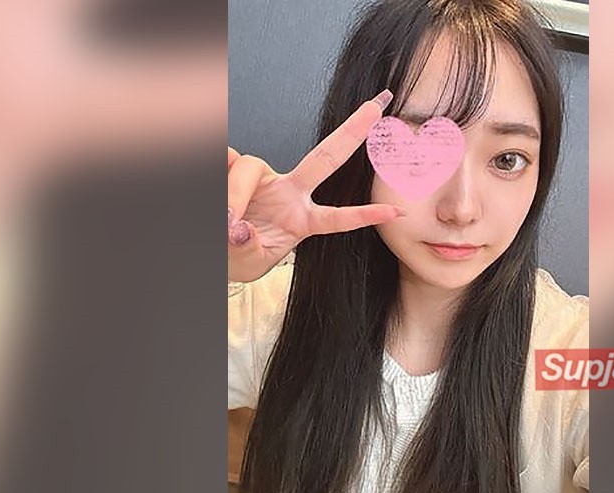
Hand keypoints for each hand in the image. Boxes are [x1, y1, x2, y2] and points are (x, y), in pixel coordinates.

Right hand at [227, 89, 401, 281]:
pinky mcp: (235, 168)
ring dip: (236, 193)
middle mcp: (288, 193)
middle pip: (325, 158)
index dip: (364, 216)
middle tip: (376, 107)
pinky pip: (227, 160)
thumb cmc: (238, 256)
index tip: (395, 213)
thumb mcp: (249, 264)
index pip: (336, 218)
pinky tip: (219, 200)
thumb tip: (238, 226)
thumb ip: (248, 250)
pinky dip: (222, 182)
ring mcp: (264, 179)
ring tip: (227, 219)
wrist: (217, 248)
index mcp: (301, 220)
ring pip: (252, 167)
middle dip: (352, 132)